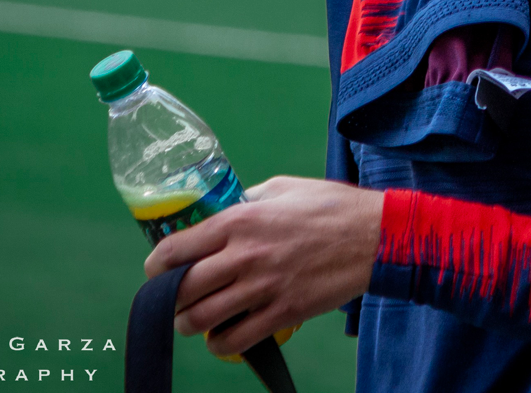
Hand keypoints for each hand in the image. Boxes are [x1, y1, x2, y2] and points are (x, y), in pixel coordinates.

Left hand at [143, 176, 384, 356]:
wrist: (374, 237)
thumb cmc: (331, 206)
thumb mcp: (285, 187)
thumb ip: (251, 199)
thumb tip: (230, 208)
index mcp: (242, 218)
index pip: (178, 248)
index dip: (157, 264)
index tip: (156, 269)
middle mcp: (245, 253)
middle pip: (183, 289)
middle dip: (170, 298)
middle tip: (174, 298)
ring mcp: (263, 286)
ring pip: (202, 319)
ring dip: (190, 323)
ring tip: (194, 319)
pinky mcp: (282, 312)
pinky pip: (234, 340)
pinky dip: (220, 343)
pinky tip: (222, 335)